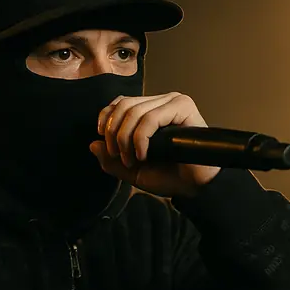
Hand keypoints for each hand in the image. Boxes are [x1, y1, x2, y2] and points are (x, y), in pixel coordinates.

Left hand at [92, 93, 219, 196]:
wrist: (196, 188)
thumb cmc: (170, 177)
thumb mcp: (132, 171)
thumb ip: (111, 160)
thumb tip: (93, 143)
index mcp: (151, 110)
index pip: (120, 102)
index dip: (106, 118)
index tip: (105, 142)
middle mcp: (162, 101)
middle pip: (124, 105)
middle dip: (114, 133)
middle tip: (118, 157)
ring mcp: (173, 102)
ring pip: (134, 112)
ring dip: (125, 140)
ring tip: (132, 161)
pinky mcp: (183, 108)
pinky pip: (150, 118)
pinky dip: (140, 139)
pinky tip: (144, 155)